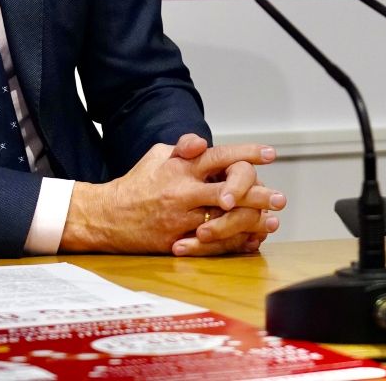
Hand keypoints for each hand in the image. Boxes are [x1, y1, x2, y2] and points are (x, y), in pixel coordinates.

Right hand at [62, 134, 284, 256]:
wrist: (106, 217)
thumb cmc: (136, 184)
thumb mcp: (156, 156)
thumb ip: (182, 147)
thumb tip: (202, 142)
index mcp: (181, 167)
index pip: (220, 156)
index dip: (247, 154)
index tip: (269, 153)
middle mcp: (184, 191)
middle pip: (230, 191)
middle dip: (258, 194)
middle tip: (279, 198)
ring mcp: (181, 218)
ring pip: (225, 219)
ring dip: (252, 220)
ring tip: (271, 222)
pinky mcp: (177, 240)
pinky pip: (210, 244)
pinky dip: (232, 242)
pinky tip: (249, 241)